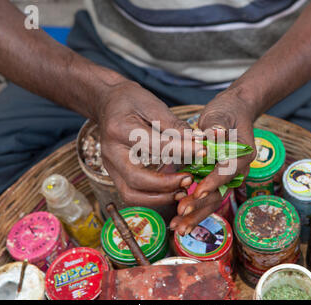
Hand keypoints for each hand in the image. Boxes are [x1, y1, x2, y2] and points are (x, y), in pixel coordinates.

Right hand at [96, 80, 200, 206]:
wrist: (107, 103)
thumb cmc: (131, 101)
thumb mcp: (153, 105)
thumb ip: (174, 126)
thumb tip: (198, 142)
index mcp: (119, 129)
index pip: (154, 145)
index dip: (181, 150)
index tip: (202, 151)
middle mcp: (111, 152)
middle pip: (137, 179)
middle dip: (166, 184)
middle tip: (189, 179)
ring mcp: (110, 167)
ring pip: (131, 194)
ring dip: (159, 198)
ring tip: (182, 191)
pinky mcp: (114, 175)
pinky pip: (132, 194)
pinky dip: (153, 197)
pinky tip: (172, 191)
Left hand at [170, 89, 256, 234]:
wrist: (232, 115)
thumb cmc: (227, 113)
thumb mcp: (221, 114)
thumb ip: (217, 125)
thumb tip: (215, 132)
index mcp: (242, 154)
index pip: (229, 170)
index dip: (214, 181)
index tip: (198, 190)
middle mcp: (236, 170)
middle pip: (220, 192)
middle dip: (201, 205)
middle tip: (181, 213)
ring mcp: (225, 179)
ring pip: (212, 201)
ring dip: (195, 215)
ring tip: (177, 229)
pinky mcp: (214, 181)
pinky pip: (205, 199)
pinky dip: (192, 211)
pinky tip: (178, 223)